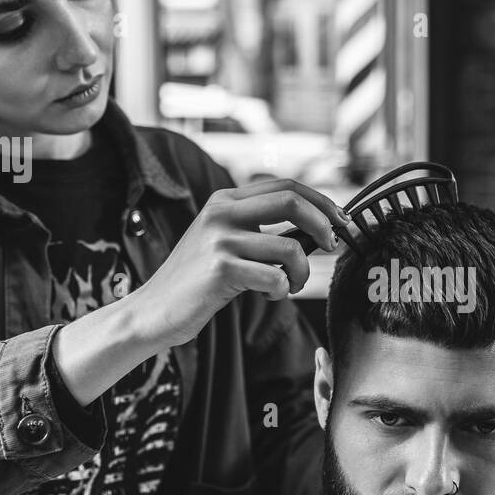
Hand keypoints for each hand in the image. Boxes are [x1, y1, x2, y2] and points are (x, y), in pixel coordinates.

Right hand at [129, 179, 347, 349]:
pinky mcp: (220, 269)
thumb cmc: (198, 281)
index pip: (284, 185)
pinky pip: (275, 277)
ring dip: (302, 273)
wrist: (153, 310)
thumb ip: (258, 229)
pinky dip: (282, 290)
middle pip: (291, 201)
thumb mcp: (224, 242)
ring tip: (289, 285)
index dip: (320, 200)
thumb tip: (317, 229)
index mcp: (225, 200)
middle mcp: (221, 212)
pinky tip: (269, 294)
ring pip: (290, 247)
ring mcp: (219, 239)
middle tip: (333, 245)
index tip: (340, 220)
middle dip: (324, 223)